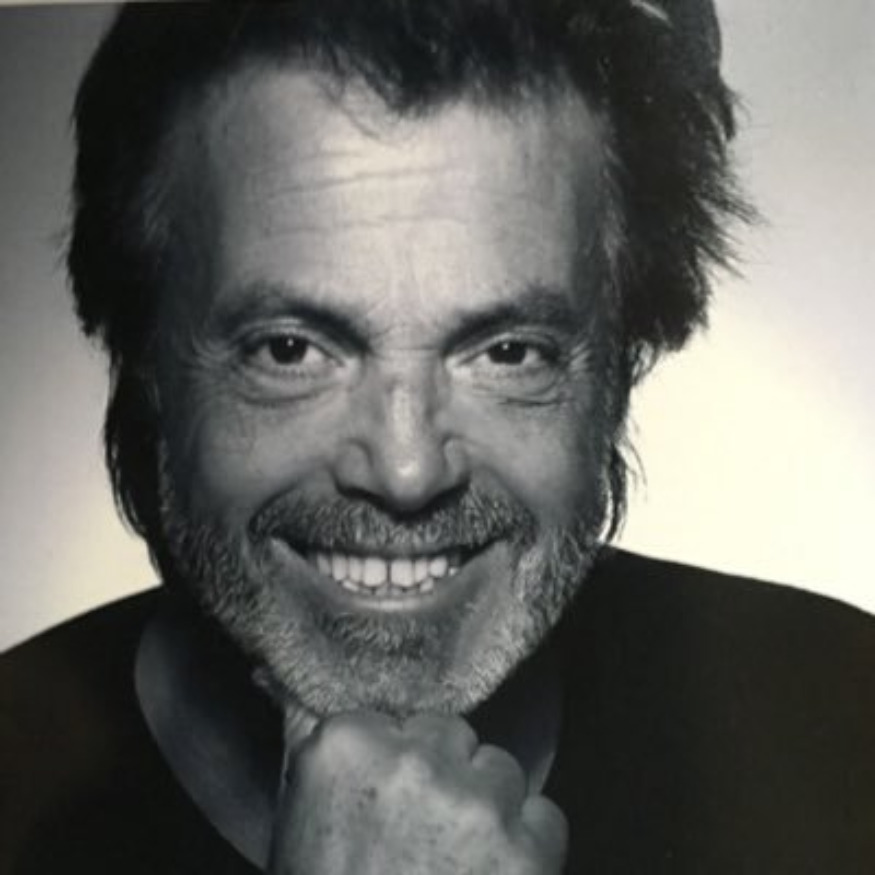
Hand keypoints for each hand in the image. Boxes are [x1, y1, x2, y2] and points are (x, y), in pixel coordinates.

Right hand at [269, 711, 566, 874]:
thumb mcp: (297, 819)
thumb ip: (308, 741)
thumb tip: (279, 678)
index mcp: (345, 745)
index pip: (397, 720)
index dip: (396, 762)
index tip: (385, 803)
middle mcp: (411, 758)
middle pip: (452, 735)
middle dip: (444, 776)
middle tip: (422, 836)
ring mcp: (472, 800)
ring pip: (500, 769)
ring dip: (487, 809)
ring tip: (456, 862)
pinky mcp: (524, 846)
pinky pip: (544, 815)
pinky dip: (527, 848)